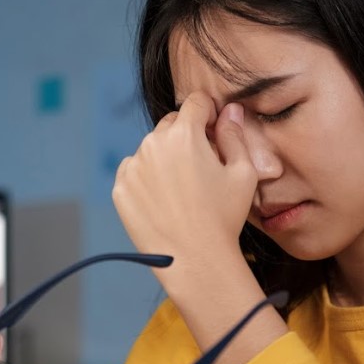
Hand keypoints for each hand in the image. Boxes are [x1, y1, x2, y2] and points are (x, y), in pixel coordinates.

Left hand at [112, 92, 258, 279]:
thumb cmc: (224, 217)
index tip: (214, 131)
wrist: (195, 260)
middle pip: (171, 124)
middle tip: (200, 168)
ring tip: (182, 190)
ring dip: (165, 158)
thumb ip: (234, 134)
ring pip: (151, 149)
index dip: (209, 114)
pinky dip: (146, 178)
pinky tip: (164, 200)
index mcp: (184, 133)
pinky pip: (134, 171)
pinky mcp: (120, 188)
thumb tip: (229, 110)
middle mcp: (152, 144)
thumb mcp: (243, 172)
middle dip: (186, 137)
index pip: (196, 103)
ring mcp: (132, 166)